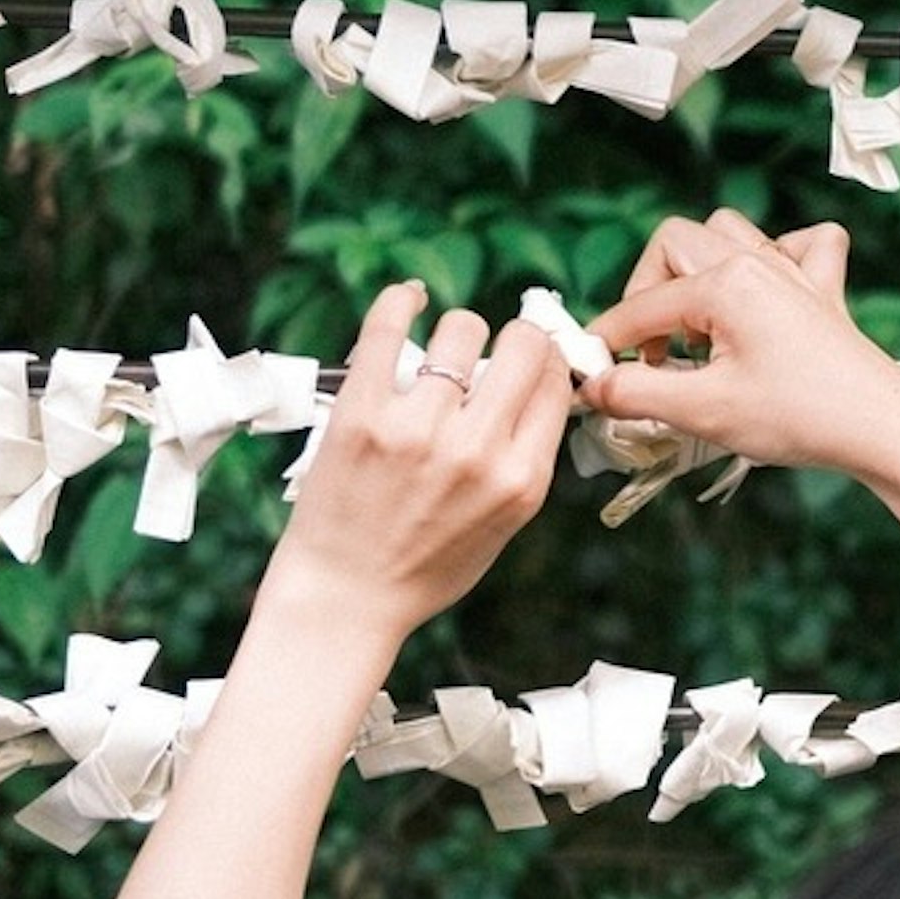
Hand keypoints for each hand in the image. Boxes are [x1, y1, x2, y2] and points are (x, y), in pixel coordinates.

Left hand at [265, 281, 570, 645]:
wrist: (346, 598)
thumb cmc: (424, 567)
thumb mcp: (503, 524)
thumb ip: (525, 457)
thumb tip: (540, 384)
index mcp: (521, 479)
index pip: (554, 381)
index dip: (546, 361)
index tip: (529, 360)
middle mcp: (477, 450)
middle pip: (522, 343)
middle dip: (514, 338)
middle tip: (493, 350)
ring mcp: (417, 429)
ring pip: (460, 328)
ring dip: (455, 334)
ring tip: (439, 355)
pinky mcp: (361, 414)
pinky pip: (386, 330)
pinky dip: (400, 302)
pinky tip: (407, 299)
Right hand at [584, 211, 899, 492]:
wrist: (883, 429)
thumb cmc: (804, 416)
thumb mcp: (704, 411)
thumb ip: (638, 394)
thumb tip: (597, 388)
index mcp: (725, 284)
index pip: (641, 307)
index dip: (608, 342)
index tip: (593, 373)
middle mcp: (758, 263)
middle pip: (673, 246)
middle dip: (647, 295)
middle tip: (649, 352)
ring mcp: (794, 272)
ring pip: (726, 232)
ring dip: (699, 270)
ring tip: (697, 327)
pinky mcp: (824, 290)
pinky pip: (801, 244)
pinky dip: (778, 256)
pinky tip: (767, 293)